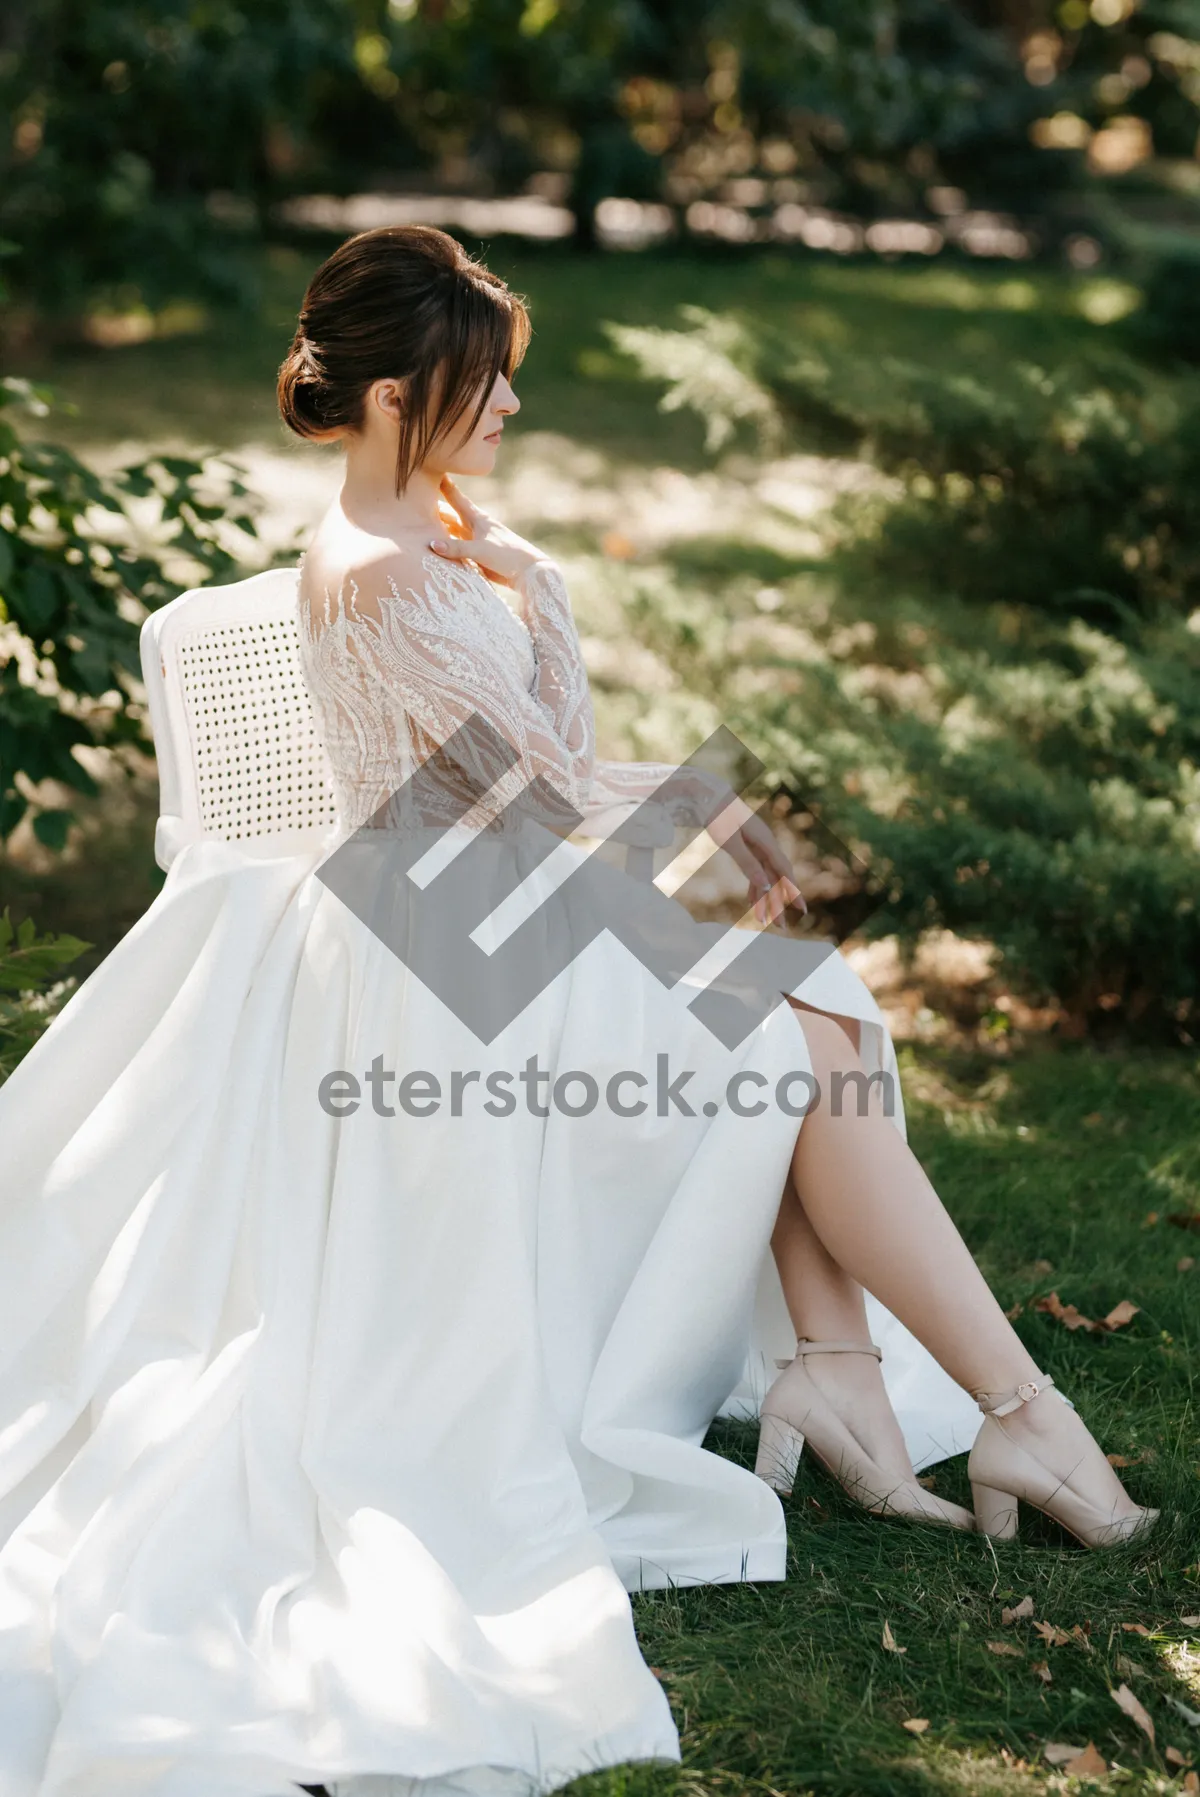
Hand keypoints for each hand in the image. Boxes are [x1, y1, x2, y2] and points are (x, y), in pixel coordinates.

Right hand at [428, 476, 547, 587]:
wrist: (529, 572)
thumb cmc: (508, 556)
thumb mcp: (481, 550)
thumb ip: (456, 548)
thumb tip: (432, 544)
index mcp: (477, 519)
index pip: (455, 498)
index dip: (444, 485)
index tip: (433, 468)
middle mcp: (475, 527)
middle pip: (449, 514)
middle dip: (434, 507)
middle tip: (415, 499)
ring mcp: (476, 541)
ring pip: (451, 531)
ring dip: (438, 527)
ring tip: (420, 521)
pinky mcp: (477, 555)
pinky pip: (456, 547)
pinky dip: (445, 545)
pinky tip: (436, 545)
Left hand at [701, 780, 805, 926]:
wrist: (708, 794)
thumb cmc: (718, 815)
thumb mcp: (730, 842)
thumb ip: (748, 864)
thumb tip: (766, 886)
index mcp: (765, 842)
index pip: (784, 872)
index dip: (794, 891)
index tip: (802, 909)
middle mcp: (765, 844)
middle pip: (776, 878)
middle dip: (778, 902)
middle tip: (781, 927)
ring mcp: (756, 845)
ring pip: (766, 876)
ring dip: (766, 898)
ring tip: (764, 920)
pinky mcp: (747, 845)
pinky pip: (755, 869)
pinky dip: (755, 885)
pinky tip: (753, 901)